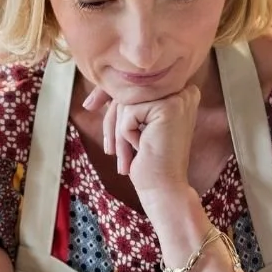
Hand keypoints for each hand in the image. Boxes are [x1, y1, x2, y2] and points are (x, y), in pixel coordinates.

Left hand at [82, 83, 200, 203]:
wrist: (163, 188)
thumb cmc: (149, 161)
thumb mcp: (136, 125)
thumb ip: (127, 103)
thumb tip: (95, 95)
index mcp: (179, 94)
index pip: (134, 84)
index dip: (106, 94)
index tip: (88, 105)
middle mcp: (183, 92)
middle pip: (128, 91)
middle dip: (111, 119)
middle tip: (109, 150)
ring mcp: (177, 99)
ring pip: (125, 102)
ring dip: (118, 133)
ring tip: (124, 157)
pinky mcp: (168, 108)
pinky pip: (128, 113)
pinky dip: (125, 135)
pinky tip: (141, 150)